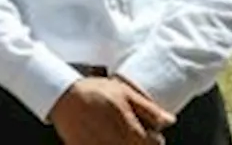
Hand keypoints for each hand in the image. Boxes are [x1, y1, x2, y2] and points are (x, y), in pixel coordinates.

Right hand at [49, 77, 174, 144]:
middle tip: (125, 127)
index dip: (152, 134)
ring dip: (121, 140)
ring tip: (111, 130)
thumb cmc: (93, 92)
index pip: (156, 143)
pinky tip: (100, 134)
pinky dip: (105, 141)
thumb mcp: (124, 92)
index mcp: (132, 132)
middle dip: (137, 139)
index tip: (144, 127)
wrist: (61, 95)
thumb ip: (149, 109)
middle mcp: (119, 144)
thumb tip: (169, 120)